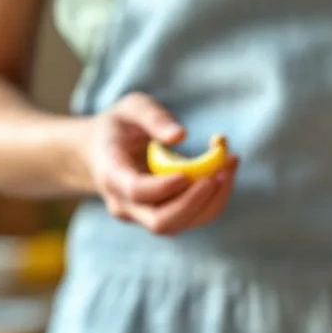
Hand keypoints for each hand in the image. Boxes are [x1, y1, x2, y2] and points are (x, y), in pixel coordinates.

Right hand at [79, 92, 237, 235]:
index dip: (164, 187)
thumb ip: (153, 117)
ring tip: (230, 165)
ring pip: (179, 225)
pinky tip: (226, 172)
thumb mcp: (131, 107)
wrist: (101, 154)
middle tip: (220, 172)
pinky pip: (189, 219)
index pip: (137, 191)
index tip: (190, 172)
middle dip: (194, 202)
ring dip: (210, 201)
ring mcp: (142, 216)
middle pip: (160, 222)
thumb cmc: (119, 126)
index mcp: (111, 175)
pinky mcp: (162, 217)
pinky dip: (213, 200)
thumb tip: (181, 135)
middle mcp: (125, 204)